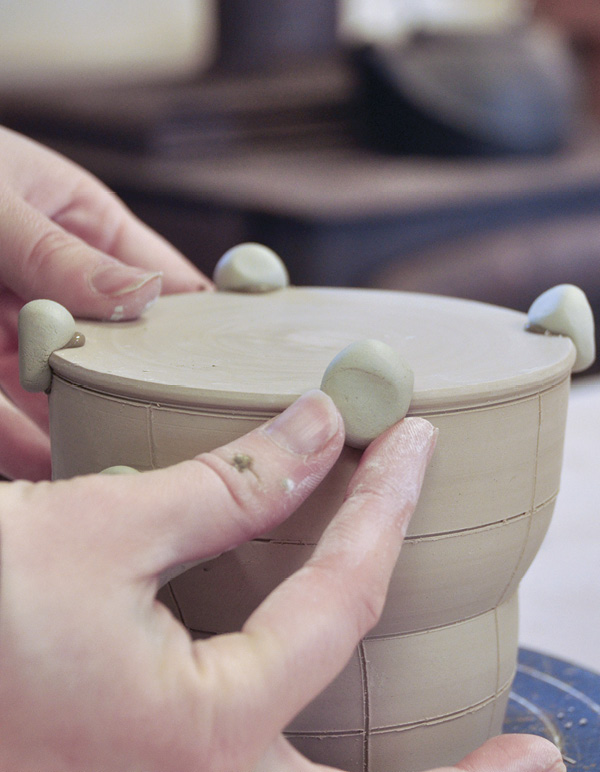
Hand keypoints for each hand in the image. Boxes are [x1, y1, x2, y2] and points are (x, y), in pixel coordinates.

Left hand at [0, 126, 211, 480]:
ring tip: (126, 458)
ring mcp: (9, 328)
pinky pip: (6, 412)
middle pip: (117, 343)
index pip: (161, 279)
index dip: (203, 323)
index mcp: (76, 221)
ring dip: (89, 420)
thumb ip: (62, 253)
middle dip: (145, 384)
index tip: (234, 368)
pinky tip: (51, 464)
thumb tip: (145, 297)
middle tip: (181, 428)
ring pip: (64, 384)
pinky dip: (25, 440)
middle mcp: (50, 279)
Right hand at [0, 391, 561, 771]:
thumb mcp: (101, 532)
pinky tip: (328, 741)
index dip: (382, 508)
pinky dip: (309, 770)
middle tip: (537, 762)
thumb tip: (318, 431)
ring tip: (481, 769)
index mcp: (197, 732)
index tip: (415, 447)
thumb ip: (228, 487)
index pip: (341, 602)